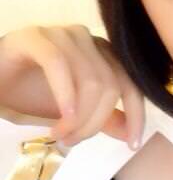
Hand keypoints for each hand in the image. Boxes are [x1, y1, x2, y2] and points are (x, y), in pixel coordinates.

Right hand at [0, 25, 144, 149]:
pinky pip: (59, 65)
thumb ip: (102, 118)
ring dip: (78, 116)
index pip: (131, 82)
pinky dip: (64, 94)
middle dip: (94, 122)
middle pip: (110, 85)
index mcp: (101, 53)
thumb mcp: (72, 111)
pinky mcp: (35, 37)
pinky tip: (61, 117)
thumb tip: (130, 133)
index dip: (137, 114)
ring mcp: (62, 34)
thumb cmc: (27, 92)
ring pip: (90, 79)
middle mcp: (87, 39)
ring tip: (60, 134)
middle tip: (72, 141)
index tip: (133, 144)